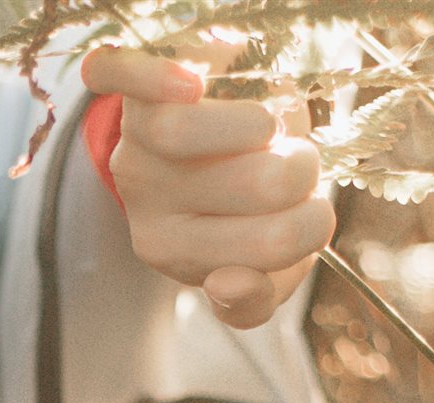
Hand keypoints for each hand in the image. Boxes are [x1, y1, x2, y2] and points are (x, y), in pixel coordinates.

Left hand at [83, 40, 334, 329]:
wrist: (213, 130)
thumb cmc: (247, 199)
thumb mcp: (266, 262)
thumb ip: (259, 296)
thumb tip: (225, 285)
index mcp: (181, 255)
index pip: (273, 243)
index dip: (313, 216)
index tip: (307, 205)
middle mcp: (149, 208)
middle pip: (254, 184)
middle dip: (299, 166)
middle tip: (293, 159)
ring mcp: (133, 150)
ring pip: (180, 133)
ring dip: (258, 120)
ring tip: (268, 125)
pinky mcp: (127, 95)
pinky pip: (120, 79)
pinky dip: (155, 75)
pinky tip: (192, 83)